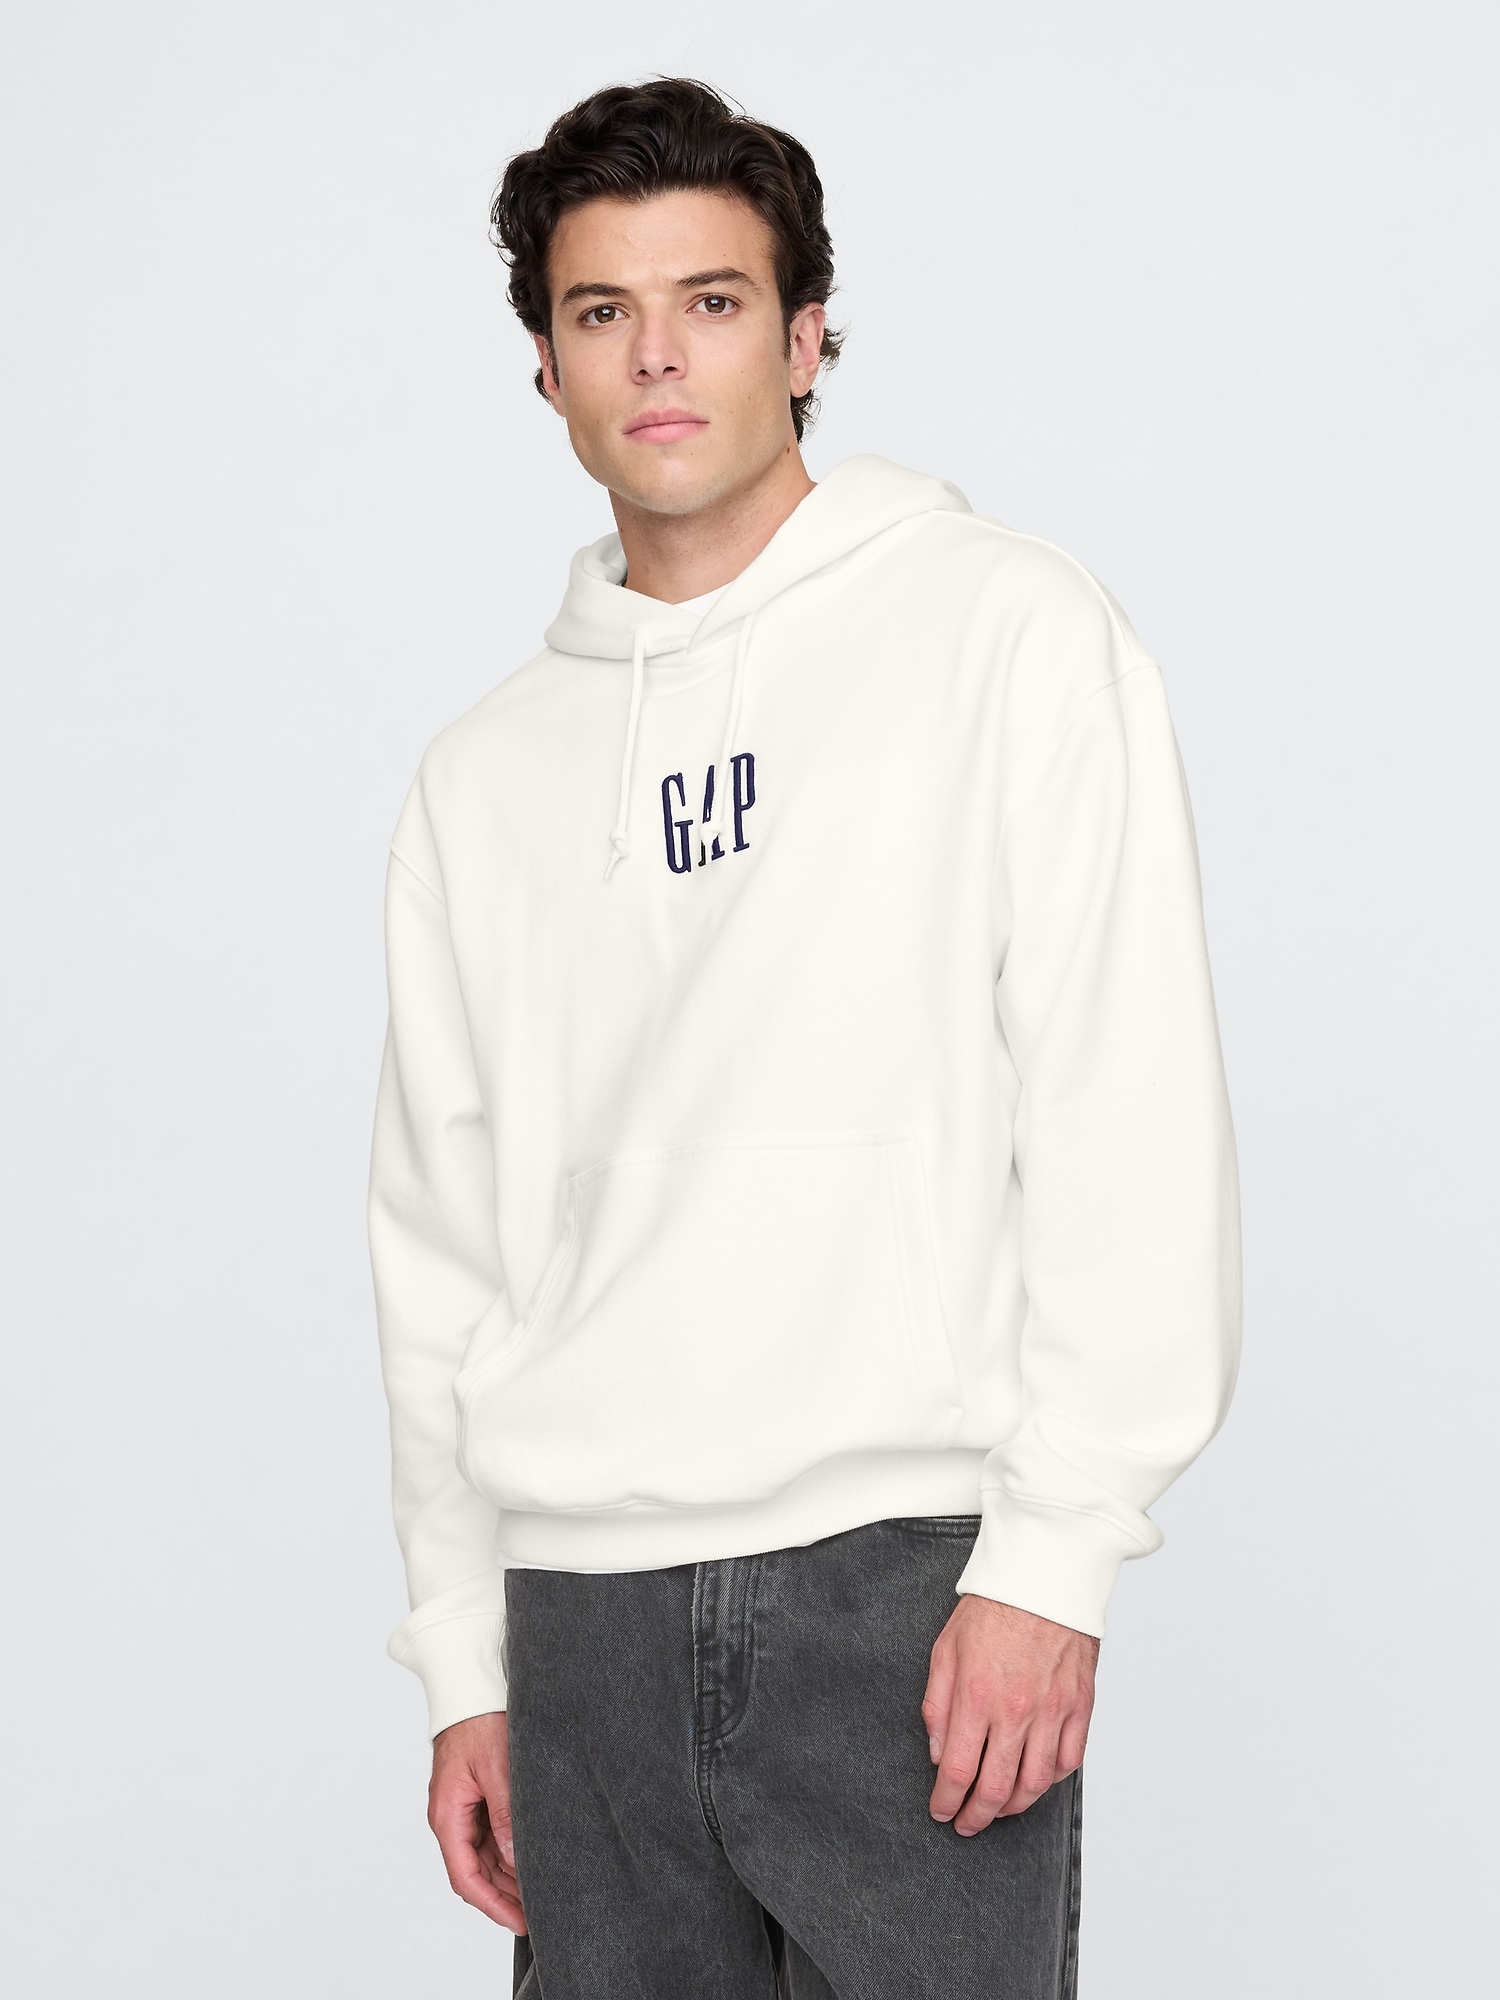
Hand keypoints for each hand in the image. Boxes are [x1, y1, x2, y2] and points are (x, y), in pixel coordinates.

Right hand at [428, 1711, 526, 1931]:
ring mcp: (462, 1807)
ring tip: (539, 1892)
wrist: (471, 1687)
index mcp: (447, 1814)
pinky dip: (508, 1851)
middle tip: (539, 1912)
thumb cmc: (479, 1720)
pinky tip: (529, 1859)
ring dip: (508, 1876)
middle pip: (475, 1872)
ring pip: (484, 1856)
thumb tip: (514, 1860)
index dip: (493, 1905)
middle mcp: (451, 1816)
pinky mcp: (476, 1796)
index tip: (520, 1921)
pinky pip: (489, 1835)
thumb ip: (505, 1815)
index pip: (465, 1877)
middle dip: (505, 1895)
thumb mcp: (498, 1769)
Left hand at [922, 1596, 1098, 1834]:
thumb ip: (938, 1705)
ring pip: (1036, 1784)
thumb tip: (938, 1752)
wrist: (1044, 1575)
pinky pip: (1069, 1761)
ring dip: (1013, 1806)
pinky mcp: (1080, 1706)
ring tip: (998, 1809)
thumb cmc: (993, 1607)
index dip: (946, 1801)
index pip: (958, 1771)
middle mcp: (1017, 1711)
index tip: (941, 1812)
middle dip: (977, 1816)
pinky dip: (1052, 1780)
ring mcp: (1053, 1711)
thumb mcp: (946, 1649)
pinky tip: (1036, 1780)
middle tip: (967, 1824)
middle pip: (996, 1789)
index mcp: (977, 1696)